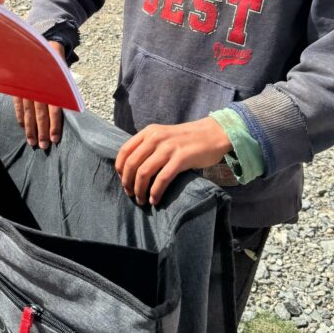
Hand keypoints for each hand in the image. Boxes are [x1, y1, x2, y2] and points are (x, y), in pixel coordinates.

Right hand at [13, 40, 66, 148]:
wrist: (40, 46)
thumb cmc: (56, 64)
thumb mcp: (64, 74)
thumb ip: (65, 91)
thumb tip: (72, 109)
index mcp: (52, 86)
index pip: (54, 110)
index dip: (54, 125)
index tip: (55, 139)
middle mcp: (38, 89)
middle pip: (40, 115)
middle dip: (41, 132)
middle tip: (43, 146)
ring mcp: (26, 88)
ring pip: (28, 112)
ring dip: (30, 129)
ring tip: (32, 142)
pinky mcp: (18, 87)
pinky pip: (18, 105)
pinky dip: (20, 117)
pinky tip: (22, 127)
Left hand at [115, 117, 231, 205]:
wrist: (213, 134)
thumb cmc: (187, 139)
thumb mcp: (164, 135)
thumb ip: (149, 145)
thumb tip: (132, 167)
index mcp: (149, 132)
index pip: (125, 151)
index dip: (120, 169)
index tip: (122, 180)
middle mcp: (156, 138)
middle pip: (131, 164)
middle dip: (128, 182)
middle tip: (130, 194)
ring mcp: (168, 148)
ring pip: (144, 172)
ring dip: (139, 190)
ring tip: (141, 200)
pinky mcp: (181, 158)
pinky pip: (162, 179)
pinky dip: (155, 192)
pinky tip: (155, 200)